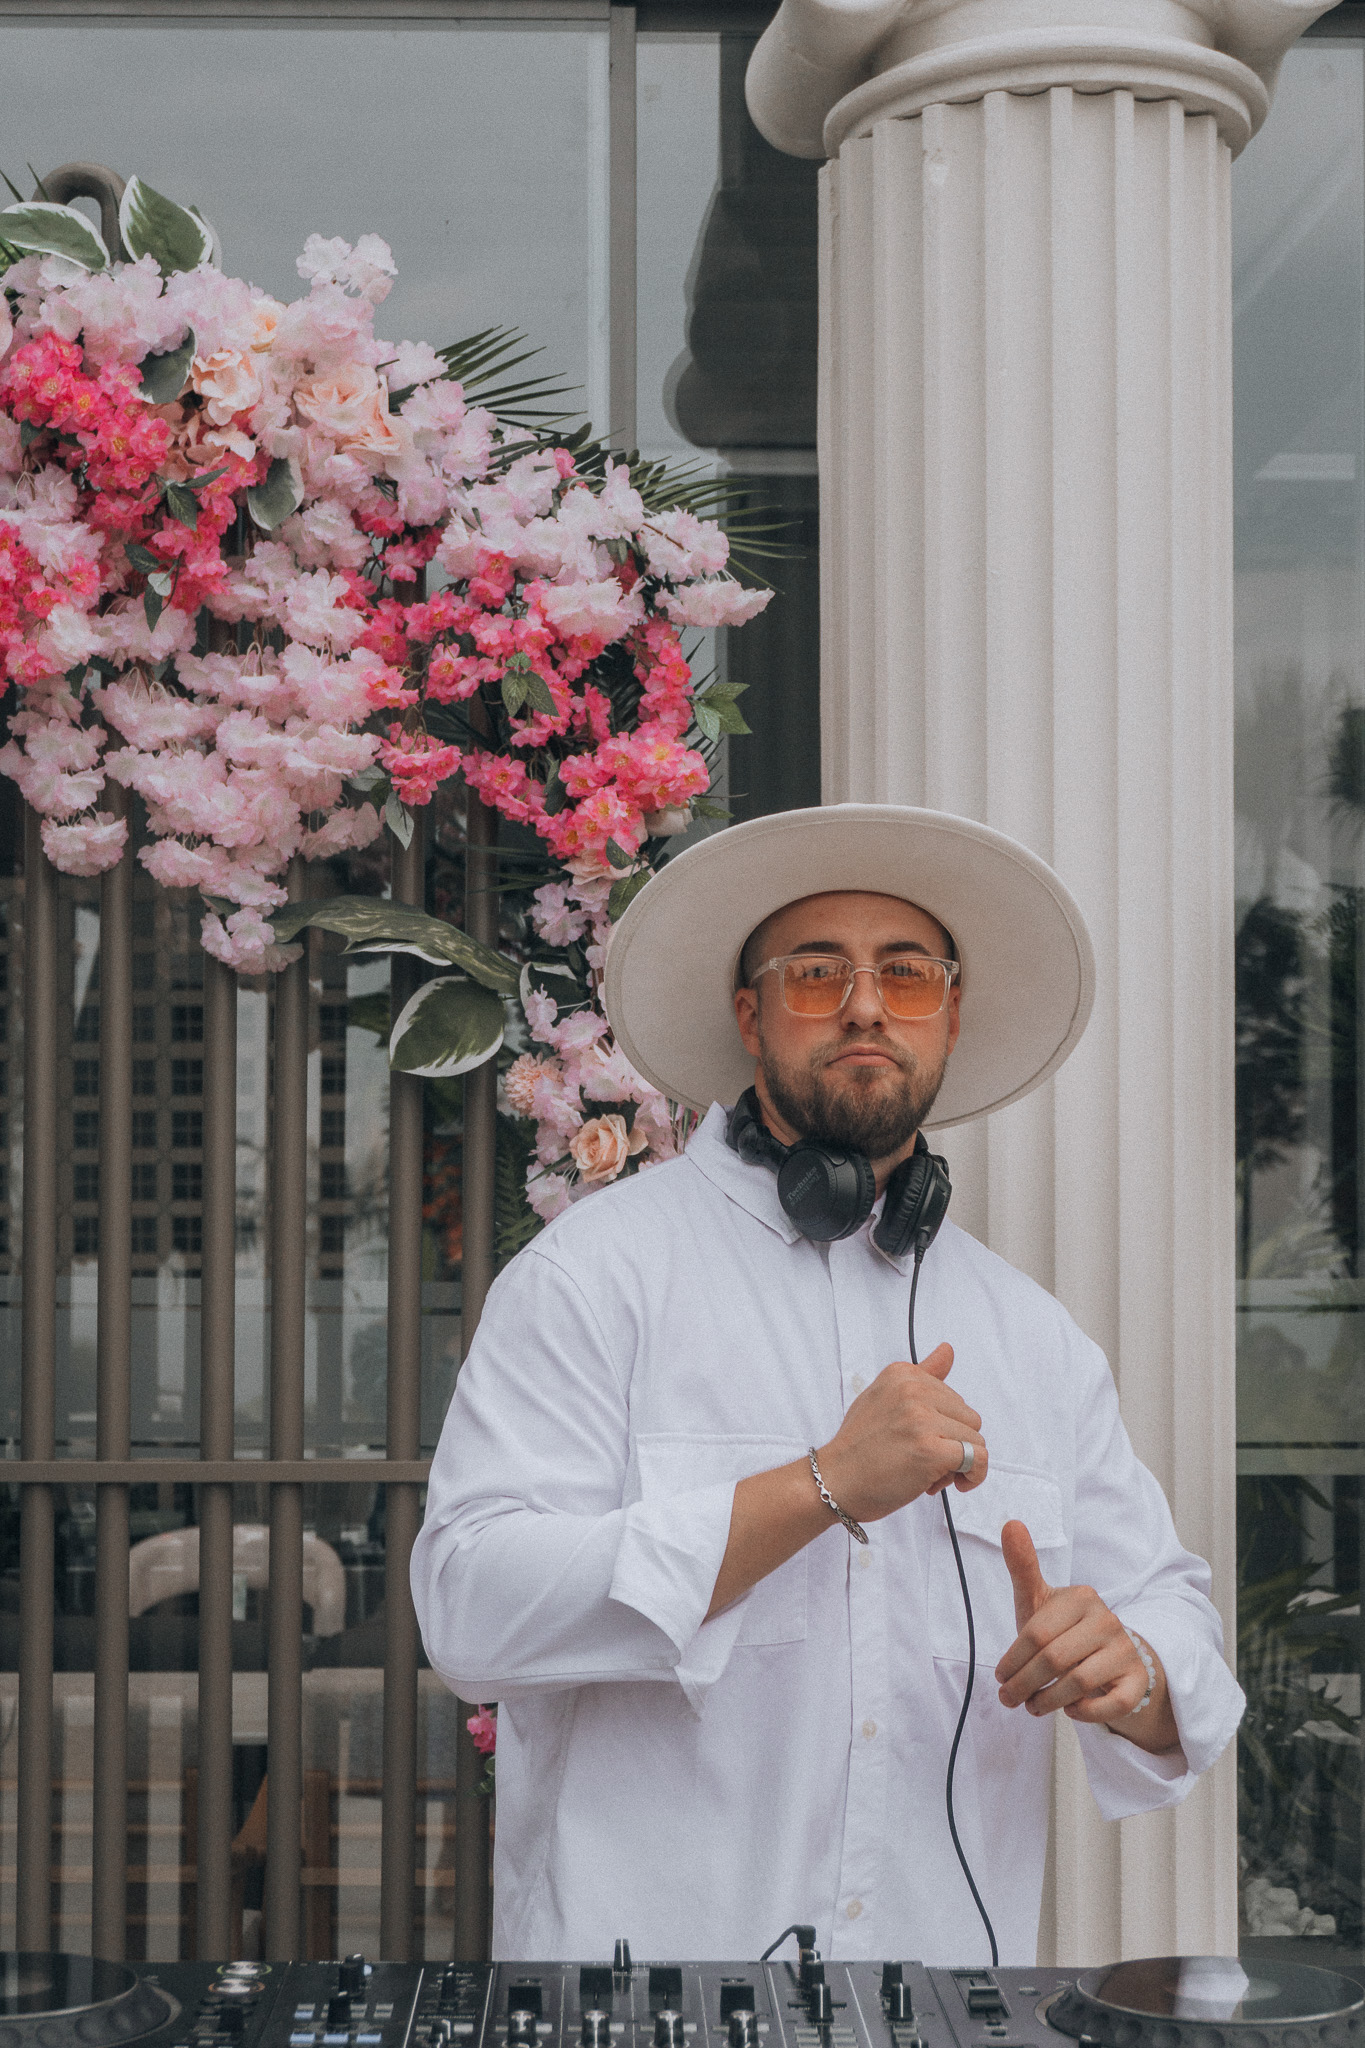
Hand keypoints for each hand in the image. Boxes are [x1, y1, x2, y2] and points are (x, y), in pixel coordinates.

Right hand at [816, 1344, 987, 1523]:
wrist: (834, 1482)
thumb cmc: (859, 1447)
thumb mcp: (885, 1398)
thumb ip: (922, 1375)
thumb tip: (948, 1350)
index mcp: (903, 1374)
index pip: (953, 1399)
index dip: (942, 1426)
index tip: (919, 1439)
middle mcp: (913, 1390)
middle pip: (969, 1419)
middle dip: (953, 1444)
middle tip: (922, 1460)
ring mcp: (921, 1419)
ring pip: (976, 1441)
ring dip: (959, 1464)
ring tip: (926, 1472)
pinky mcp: (930, 1450)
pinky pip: (977, 1459)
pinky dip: (972, 1476)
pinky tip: (947, 1484)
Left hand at [994, 1521, 1179, 1753]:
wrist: (1107, 1658)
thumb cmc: (1062, 1630)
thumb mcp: (1038, 1600)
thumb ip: (1023, 1566)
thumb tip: (1011, 1522)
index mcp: (1081, 1598)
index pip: (1037, 1634)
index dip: (1013, 1660)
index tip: (1000, 1678)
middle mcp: (1107, 1620)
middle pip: (1055, 1660)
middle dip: (1025, 1684)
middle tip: (1009, 1699)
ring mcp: (1126, 1650)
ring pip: (1079, 1684)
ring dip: (1048, 1701)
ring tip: (1032, 1706)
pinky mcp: (1138, 1681)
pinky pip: (1111, 1704)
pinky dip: (1085, 1713)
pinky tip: (1069, 1710)